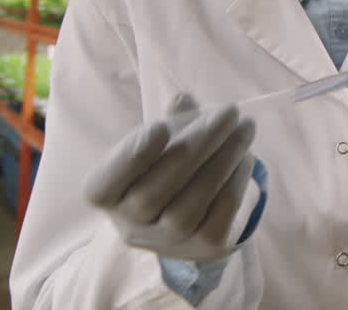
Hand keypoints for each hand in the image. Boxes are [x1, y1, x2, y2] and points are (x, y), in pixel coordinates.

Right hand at [85, 93, 257, 262]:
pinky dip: (235, 183)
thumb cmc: (166, 169)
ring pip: (189, 206)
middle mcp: (130, 225)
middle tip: (229, 112)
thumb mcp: (161, 144)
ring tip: (245, 128)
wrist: (190, 220)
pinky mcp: (203, 247)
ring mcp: (166, 241)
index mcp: (108, 196)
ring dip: (223, 161)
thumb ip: (170, 122)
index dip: (128, 159)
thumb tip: (183, 99)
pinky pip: (219, 216)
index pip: (101, 188)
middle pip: (154, 191)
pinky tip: (246, 156)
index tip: (158, 127)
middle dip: (197, 145)